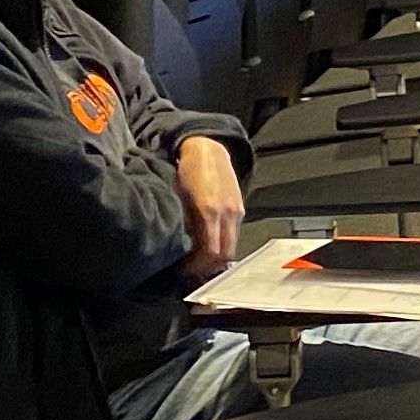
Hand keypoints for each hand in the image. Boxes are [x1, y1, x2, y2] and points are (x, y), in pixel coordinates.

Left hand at [175, 136, 247, 277]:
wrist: (209, 149)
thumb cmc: (189, 170)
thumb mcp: (180, 196)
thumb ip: (185, 221)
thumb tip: (182, 246)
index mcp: (210, 211)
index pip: (210, 252)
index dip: (198, 266)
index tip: (185, 270)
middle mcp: (227, 213)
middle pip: (225, 254)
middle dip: (209, 266)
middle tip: (193, 270)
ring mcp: (236, 210)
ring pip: (231, 245)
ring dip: (216, 255)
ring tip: (199, 258)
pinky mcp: (239, 207)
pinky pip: (232, 232)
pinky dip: (222, 241)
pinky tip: (209, 242)